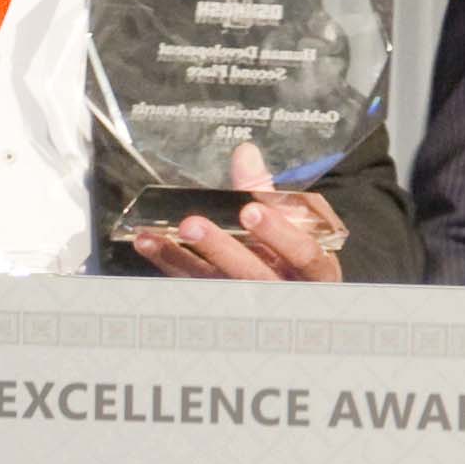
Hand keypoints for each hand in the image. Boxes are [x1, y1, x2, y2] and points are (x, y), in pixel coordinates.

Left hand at [119, 144, 350, 284]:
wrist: (295, 303)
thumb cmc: (297, 260)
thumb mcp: (295, 228)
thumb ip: (267, 194)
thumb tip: (245, 154)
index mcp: (315, 272)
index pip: (302, 255)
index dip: (278, 234)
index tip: (251, 211)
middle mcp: (285, 293)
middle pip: (253, 276)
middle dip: (221, 250)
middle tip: (192, 225)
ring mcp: (252, 307)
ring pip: (216, 286)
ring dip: (181, 259)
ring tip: (153, 236)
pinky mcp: (222, 309)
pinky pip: (193, 288)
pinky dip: (169, 265)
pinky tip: (148, 244)